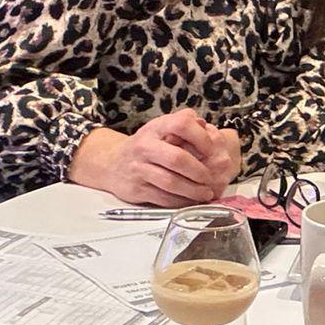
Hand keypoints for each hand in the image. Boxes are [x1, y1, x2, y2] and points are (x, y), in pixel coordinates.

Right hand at [69, 109, 231, 204]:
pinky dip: (181, 201)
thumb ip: (183, 122)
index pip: (181, 124)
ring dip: (193, 191)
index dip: (201, 137)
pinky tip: (191, 200)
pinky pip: (163, 198)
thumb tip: (204, 125)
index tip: (211, 150)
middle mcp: (145, 146)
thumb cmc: (147, 145)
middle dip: (200, 171)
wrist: (112, 164)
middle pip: (178, 159)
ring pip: (171, 183)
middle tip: (212, 178)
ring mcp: (139, 169)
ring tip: (206, 193)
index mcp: (155, 128)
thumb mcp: (162, 128)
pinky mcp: (136, 189)